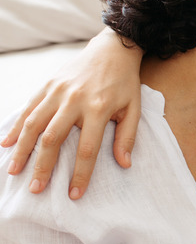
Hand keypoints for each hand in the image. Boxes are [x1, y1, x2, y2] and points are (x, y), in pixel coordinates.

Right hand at [1, 28, 142, 198]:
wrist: (112, 49)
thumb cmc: (125, 83)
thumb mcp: (134, 108)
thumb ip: (128, 136)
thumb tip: (124, 164)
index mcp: (99, 108)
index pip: (87, 148)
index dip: (80, 173)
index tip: (74, 194)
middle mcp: (75, 100)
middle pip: (53, 139)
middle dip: (43, 167)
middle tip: (36, 189)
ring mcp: (58, 91)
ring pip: (34, 124)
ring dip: (22, 149)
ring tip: (15, 171)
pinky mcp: (48, 84)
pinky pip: (29, 108)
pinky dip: (16, 126)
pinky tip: (6, 143)